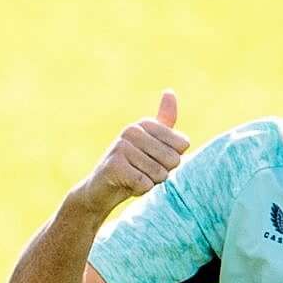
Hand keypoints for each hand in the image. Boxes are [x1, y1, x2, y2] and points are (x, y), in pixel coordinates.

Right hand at [77, 90, 184, 208]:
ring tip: (134, 179)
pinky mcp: (114, 165)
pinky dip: (139, 190)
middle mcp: (132, 130)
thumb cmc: (131, 168)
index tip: (154, 161)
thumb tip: (170, 91)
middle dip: (162, 173)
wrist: (99, 190)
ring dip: (150, 183)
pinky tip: (126, 185)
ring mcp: (121, 146)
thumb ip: (164, 121)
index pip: (183, 145)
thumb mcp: (151, 144)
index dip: (173, 160)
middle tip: (143, 172)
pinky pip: (144, 183)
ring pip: (158, 173)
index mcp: (145, 124)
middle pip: (173, 159)